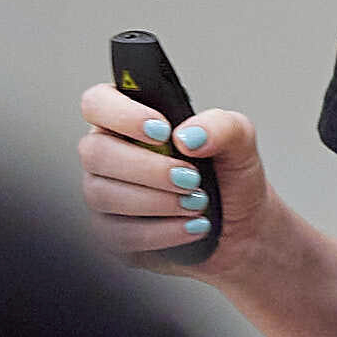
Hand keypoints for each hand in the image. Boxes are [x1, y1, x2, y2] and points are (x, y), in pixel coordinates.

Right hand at [76, 83, 265, 264]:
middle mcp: (110, 152)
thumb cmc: (230, 178)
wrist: (242, 229)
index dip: (122, 114)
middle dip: (147, 168)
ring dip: (155, 201)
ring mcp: (105, 193)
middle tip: (190, 177)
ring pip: (101, 194)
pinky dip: (159, 232)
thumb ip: (222, 127)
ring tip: (196, 203)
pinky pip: (116, 234)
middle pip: (95, 152)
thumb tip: (187, 137)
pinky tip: (190, 227)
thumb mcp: (241, 143)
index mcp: (131, 119)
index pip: (97, 102)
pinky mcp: (111, 232)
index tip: (162, 131)